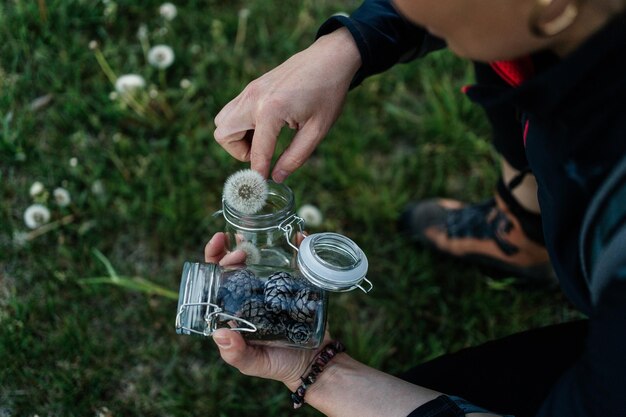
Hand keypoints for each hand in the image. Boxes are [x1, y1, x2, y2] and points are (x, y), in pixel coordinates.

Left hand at [204, 232, 325, 389]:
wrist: (313, 364)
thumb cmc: (278, 364)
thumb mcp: (253, 363)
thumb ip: (235, 353)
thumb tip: (219, 333)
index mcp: (236, 305)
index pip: (218, 276)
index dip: (215, 255)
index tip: (219, 241)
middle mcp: (253, 292)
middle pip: (239, 261)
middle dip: (236, 249)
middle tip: (242, 251)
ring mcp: (276, 286)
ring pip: (265, 256)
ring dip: (262, 241)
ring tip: (262, 237)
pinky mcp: (299, 284)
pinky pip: (297, 260)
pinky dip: (299, 246)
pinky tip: (300, 237)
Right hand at [213, 27, 360, 182]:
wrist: (329, 58)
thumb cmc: (328, 93)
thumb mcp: (317, 130)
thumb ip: (295, 157)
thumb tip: (277, 178)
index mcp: (271, 110)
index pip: (257, 152)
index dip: (258, 174)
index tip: (260, 187)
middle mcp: (254, 99)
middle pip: (223, 134)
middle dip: (238, 151)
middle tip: (262, 153)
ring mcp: (249, 90)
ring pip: (222, 122)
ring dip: (236, 137)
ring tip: (264, 140)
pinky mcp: (252, 87)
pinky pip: (232, 111)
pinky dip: (241, 125)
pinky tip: (265, 127)